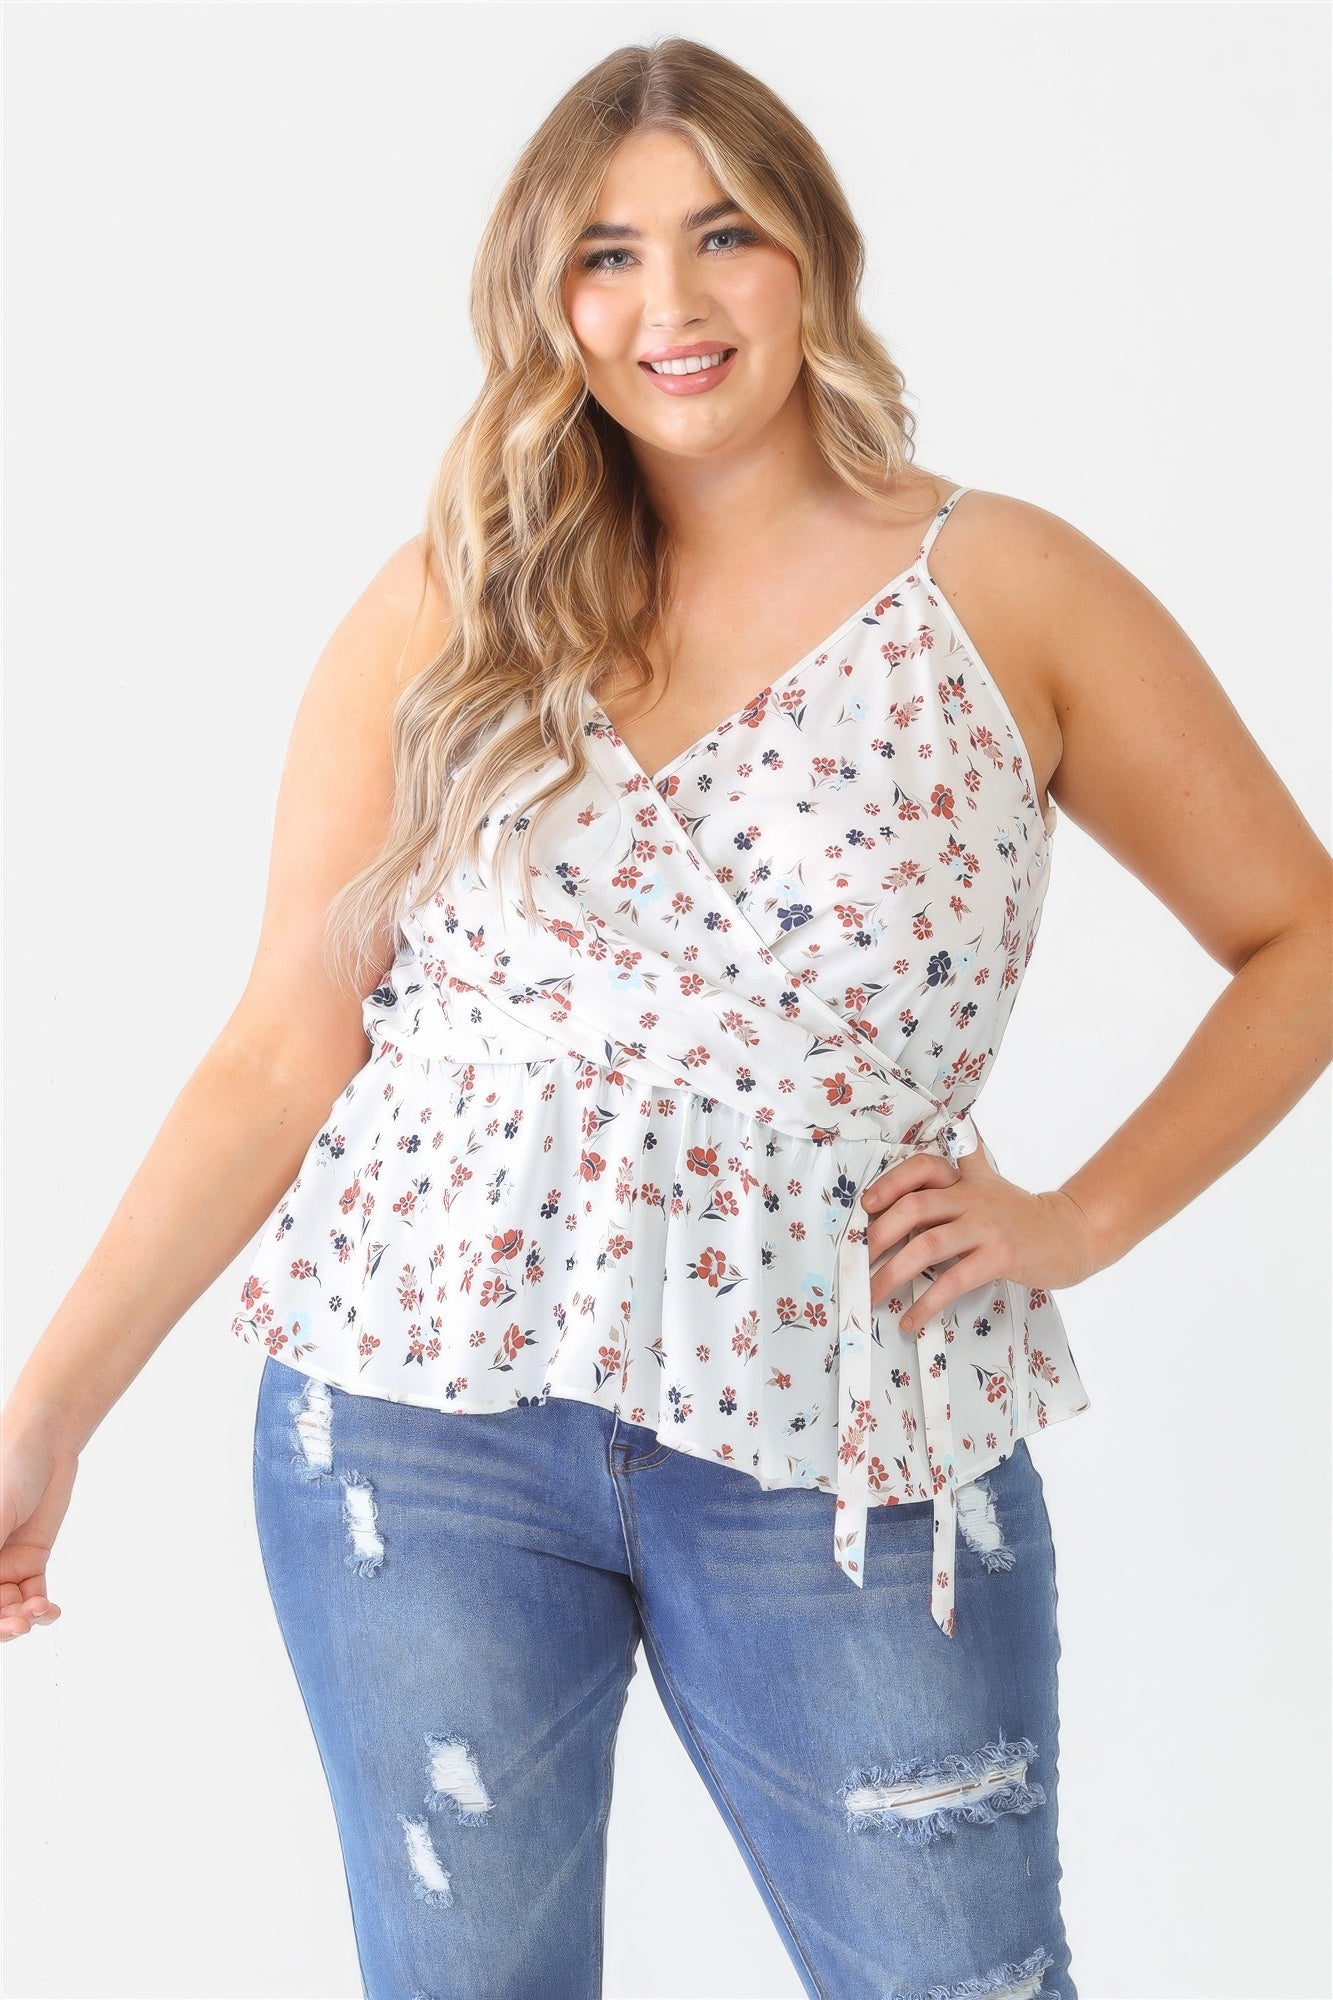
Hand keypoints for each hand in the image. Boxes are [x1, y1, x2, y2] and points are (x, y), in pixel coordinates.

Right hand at [0, 1418, 76, 1640]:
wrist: (46, 1443)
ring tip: (37, 1611)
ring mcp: (3, 1564)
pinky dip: (40, 1610)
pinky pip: (31, 1596)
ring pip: (7, 1610)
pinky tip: (47, 1610)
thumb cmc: (9, 1467)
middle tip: (17, 1625)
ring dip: (21, 1619)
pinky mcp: (31, 1560)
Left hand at [861, 1134, 1103, 1333]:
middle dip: (878, 1234)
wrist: (1070, 1234)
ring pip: (927, 1246)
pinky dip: (926, 1303)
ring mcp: (986, 1227)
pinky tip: (910, 1320)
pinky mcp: (999, 1257)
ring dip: (891, 1274)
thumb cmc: (1019, 1216)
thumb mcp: (987, 1186)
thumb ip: (953, 1181)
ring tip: (870, 1295)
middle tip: (856, 1260)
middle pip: (915, 1207)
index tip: (866, 1205)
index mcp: (964, 1180)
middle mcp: (972, 1198)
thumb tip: (904, 1195)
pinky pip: (953, 1281)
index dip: (890, 1183)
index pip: (922, 1168)